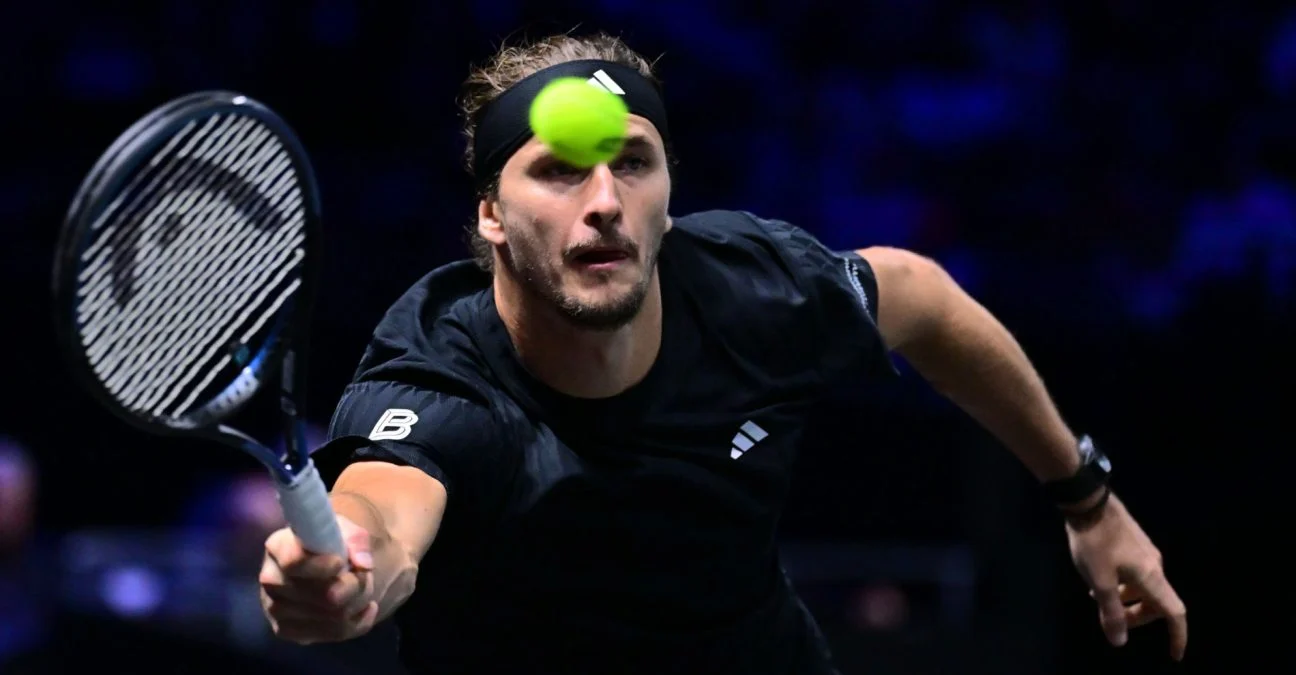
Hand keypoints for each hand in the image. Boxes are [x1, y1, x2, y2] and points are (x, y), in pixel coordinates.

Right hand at [259, 515, 378, 643]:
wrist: (320, 567)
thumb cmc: (330, 543)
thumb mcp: (345, 531)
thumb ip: (356, 541)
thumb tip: (363, 565)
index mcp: (278, 546)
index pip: (294, 562)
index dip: (322, 566)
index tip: (341, 563)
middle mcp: (271, 579)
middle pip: (323, 595)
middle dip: (355, 585)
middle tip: (363, 574)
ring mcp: (275, 609)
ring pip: (334, 616)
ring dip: (359, 601)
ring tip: (363, 588)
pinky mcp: (287, 631)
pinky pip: (335, 634)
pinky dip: (358, 622)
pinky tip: (362, 608)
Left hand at [1067, 492, 1186, 660]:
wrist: (1089, 502)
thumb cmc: (1094, 543)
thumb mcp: (1098, 581)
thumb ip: (1110, 611)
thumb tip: (1120, 640)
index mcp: (1151, 577)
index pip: (1174, 612)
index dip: (1177, 636)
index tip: (1174, 654)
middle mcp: (1156, 566)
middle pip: (1157, 602)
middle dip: (1138, 617)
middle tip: (1112, 622)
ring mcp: (1146, 553)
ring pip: (1143, 587)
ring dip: (1126, 599)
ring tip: (1097, 599)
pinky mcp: (1135, 543)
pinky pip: (1136, 573)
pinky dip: (1123, 585)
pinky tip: (1099, 580)